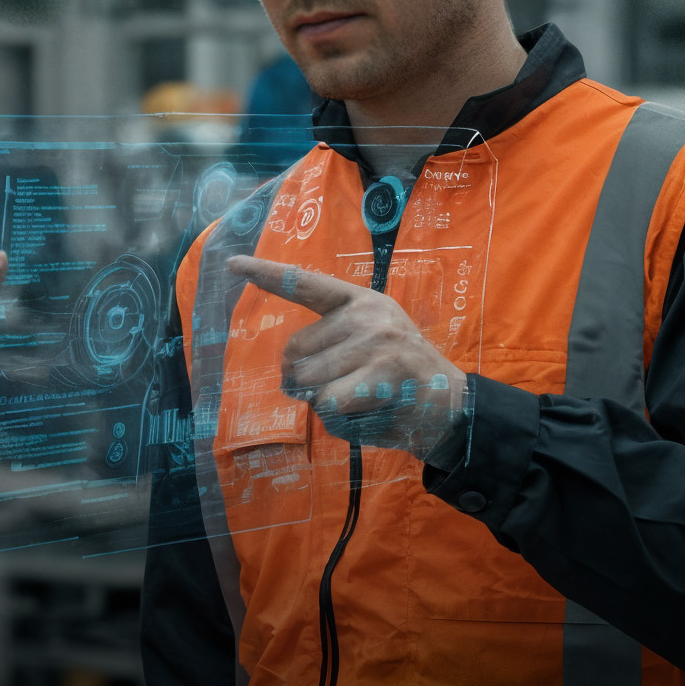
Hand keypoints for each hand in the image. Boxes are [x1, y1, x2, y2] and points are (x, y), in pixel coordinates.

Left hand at [228, 254, 467, 457]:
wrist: (451, 407)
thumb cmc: (399, 378)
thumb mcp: (372, 341)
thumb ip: (331, 343)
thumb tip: (290, 375)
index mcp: (360, 301)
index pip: (306, 283)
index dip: (266, 274)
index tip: (233, 264)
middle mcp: (366, 315)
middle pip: (294, 353)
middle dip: (305, 380)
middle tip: (344, 387)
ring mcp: (375, 342)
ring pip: (309, 383)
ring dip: (324, 403)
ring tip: (361, 399)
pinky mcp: (382, 375)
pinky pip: (328, 406)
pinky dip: (340, 421)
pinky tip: (369, 413)